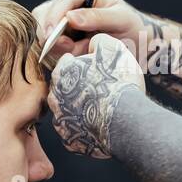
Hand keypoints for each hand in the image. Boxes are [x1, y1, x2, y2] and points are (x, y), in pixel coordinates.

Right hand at [32, 0, 145, 58]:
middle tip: (70, 48)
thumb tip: (70, 17)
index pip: (62, 0)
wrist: (137, 45)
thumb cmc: (132, 26)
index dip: (54, 17)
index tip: (52, 34)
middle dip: (52, 35)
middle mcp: (68, 6)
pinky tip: (82, 54)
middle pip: (44, 16)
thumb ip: (97, 17)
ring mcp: (63, 24)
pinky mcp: (62, 41)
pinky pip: (53, 49)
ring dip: (61, 47)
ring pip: (45, 35)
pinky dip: (64, 55)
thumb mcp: (120, 19)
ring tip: (85, 49)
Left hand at [47, 33, 145, 158]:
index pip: (67, 65)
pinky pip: (76, 134)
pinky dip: (86, 130)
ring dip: (81, 110)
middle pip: (66, 90)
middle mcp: (55, 97)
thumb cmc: (118, 82)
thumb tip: (93, 41)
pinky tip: (100, 126)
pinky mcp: (71, 141)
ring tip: (101, 109)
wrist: (125, 120)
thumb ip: (97, 41)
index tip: (97, 71)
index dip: (84, 66)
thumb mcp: (111, 48)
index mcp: (62, 73)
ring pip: (69, 112)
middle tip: (100, 90)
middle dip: (80, 89)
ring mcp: (62, 121)